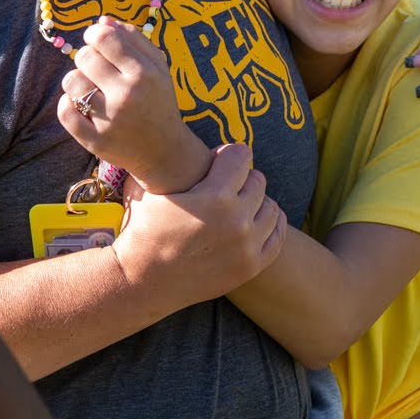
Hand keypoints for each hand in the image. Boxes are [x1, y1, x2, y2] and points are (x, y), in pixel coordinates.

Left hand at [56, 17, 209, 193]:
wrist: (164, 151)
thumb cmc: (158, 102)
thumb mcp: (158, 68)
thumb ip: (134, 39)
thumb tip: (103, 20)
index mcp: (145, 73)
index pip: (104, 38)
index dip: (93, 34)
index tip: (95, 42)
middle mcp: (127, 95)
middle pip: (84, 57)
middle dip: (86, 58)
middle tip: (96, 69)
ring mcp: (110, 120)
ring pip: (72, 82)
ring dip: (76, 82)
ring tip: (88, 88)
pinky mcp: (96, 141)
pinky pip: (65, 113)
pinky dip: (66, 105)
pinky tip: (77, 105)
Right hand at [110, 143, 284, 307]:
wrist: (142, 280)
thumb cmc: (143, 229)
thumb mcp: (155, 188)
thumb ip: (177, 162)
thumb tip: (183, 137)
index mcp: (215, 196)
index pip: (242, 155)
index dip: (227, 155)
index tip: (217, 162)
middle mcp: (237, 220)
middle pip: (258, 180)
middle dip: (240, 179)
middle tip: (224, 186)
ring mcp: (247, 246)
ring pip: (271, 207)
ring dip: (255, 202)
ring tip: (236, 205)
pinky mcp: (251, 266)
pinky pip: (277, 235)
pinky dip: (268, 225)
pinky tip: (253, 221)